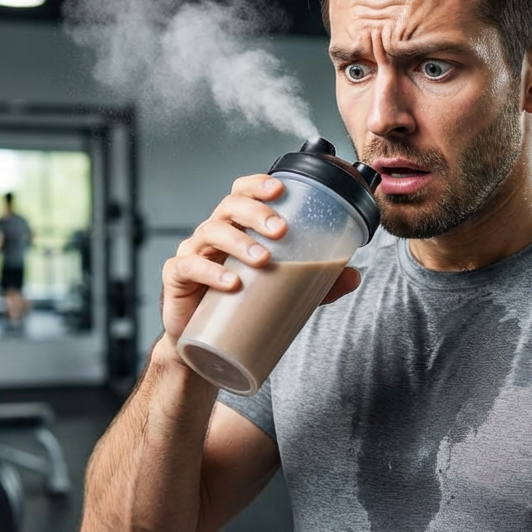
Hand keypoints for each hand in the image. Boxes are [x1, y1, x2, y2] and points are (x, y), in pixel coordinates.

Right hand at [160, 175, 361, 345]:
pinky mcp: (177, 278)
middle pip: (229, 207)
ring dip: (239, 241)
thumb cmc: (242, 307)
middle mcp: (213, 234)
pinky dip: (211, 272)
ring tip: (263, 259)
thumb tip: (354, 275)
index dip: (258, 185)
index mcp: (237, 228)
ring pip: (211, 232)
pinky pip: (189, 267)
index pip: (243, 194)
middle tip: (281, 230)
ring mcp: (193, 253)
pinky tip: (232, 283)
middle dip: (256, 213)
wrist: (206, 347)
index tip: (280, 188)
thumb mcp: (284, 292)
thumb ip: (317, 283)